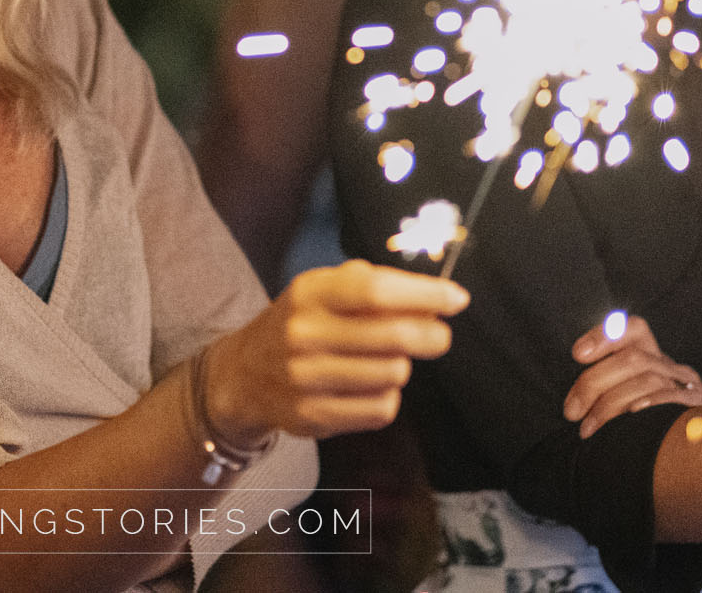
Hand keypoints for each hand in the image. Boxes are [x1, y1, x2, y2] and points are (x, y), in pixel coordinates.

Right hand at [203, 259, 467, 442]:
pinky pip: (381, 408)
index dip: (424, 295)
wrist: (245, 373)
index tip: (456, 298)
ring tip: (385, 361)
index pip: (375, 290)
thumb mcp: (322, 289)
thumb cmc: (302, 322)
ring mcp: (306, 378)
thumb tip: (435, 297)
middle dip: (431, 335)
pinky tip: (369, 387)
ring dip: (401, 367)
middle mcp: (304, 333)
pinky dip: (387, 397)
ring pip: (394, 374)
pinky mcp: (313, 416)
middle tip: (438, 335)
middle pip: (395, 337)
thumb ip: (371, 284)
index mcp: (310, 292)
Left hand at [563, 313, 701, 438]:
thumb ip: (613, 390)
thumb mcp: (638, 398)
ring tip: (588, 428)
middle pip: (632, 358)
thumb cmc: (663, 424)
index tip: (577, 354)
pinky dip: (649, 404)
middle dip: (593, 383)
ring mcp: (691, 387)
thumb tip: (574, 401)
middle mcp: (673, 368)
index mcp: (655, 359)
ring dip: (610, 405)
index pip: (633, 330)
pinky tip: (630, 417)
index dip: (604, 335)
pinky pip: (674, 400)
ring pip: (647, 380)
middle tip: (571, 412)